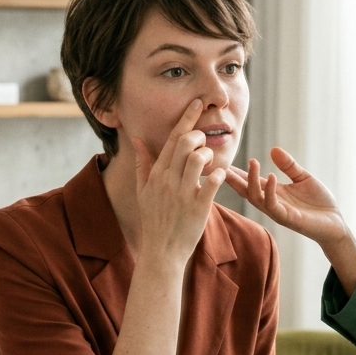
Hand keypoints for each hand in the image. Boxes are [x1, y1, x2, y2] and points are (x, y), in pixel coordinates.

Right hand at [132, 99, 225, 261]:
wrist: (161, 251)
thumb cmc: (154, 220)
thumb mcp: (143, 191)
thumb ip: (142, 163)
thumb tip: (136, 139)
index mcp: (157, 174)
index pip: (172, 138)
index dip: (187, 118)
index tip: (198, 103)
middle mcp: (168, 180)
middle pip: (186, 143)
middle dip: (199, 135)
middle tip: (204, 140)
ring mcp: (183, 193)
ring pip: (199, 158)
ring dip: (209, 154)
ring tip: (209, 162)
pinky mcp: (198, 207)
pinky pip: (212, 182)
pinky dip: (219, 174)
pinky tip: (219, 174)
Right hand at [225, 147, 350, 246]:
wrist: (336, 224)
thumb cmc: (319, 203)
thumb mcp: (303, 178)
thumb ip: (288, 165)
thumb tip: (273, 149)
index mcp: (273, 193)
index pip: (249, 182)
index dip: (235, 173)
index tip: (221, 162)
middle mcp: (271, 203)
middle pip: (245, 191)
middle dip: (233, 179)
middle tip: (222, 165)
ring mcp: (278, 212)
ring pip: (256, 198)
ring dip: (252, 180)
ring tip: (253, 162)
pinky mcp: (288, 218)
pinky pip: (273, 205)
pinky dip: (269, 190)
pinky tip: (271, 176)